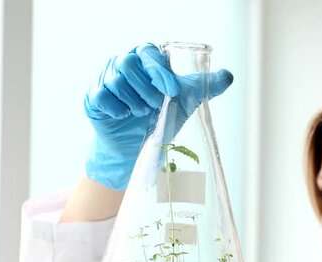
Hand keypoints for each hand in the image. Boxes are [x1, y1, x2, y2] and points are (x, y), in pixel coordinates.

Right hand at [84, 43, 232, 189]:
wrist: (136, 147)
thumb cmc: (159, 118)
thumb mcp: (186, 101)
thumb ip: (205, 87)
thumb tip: (228, 76)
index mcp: (144, 59)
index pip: (148, 53)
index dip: (159, 71)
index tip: (173, 91)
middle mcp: (122, 65)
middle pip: (128, 63)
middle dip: (146, 88)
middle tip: (156, 106)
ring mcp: (105, 80)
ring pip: (115, 80)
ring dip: (133, 101)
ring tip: (142, 113)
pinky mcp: (93, 98)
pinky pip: (102, 97)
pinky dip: (117, 109)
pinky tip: (125, 116)